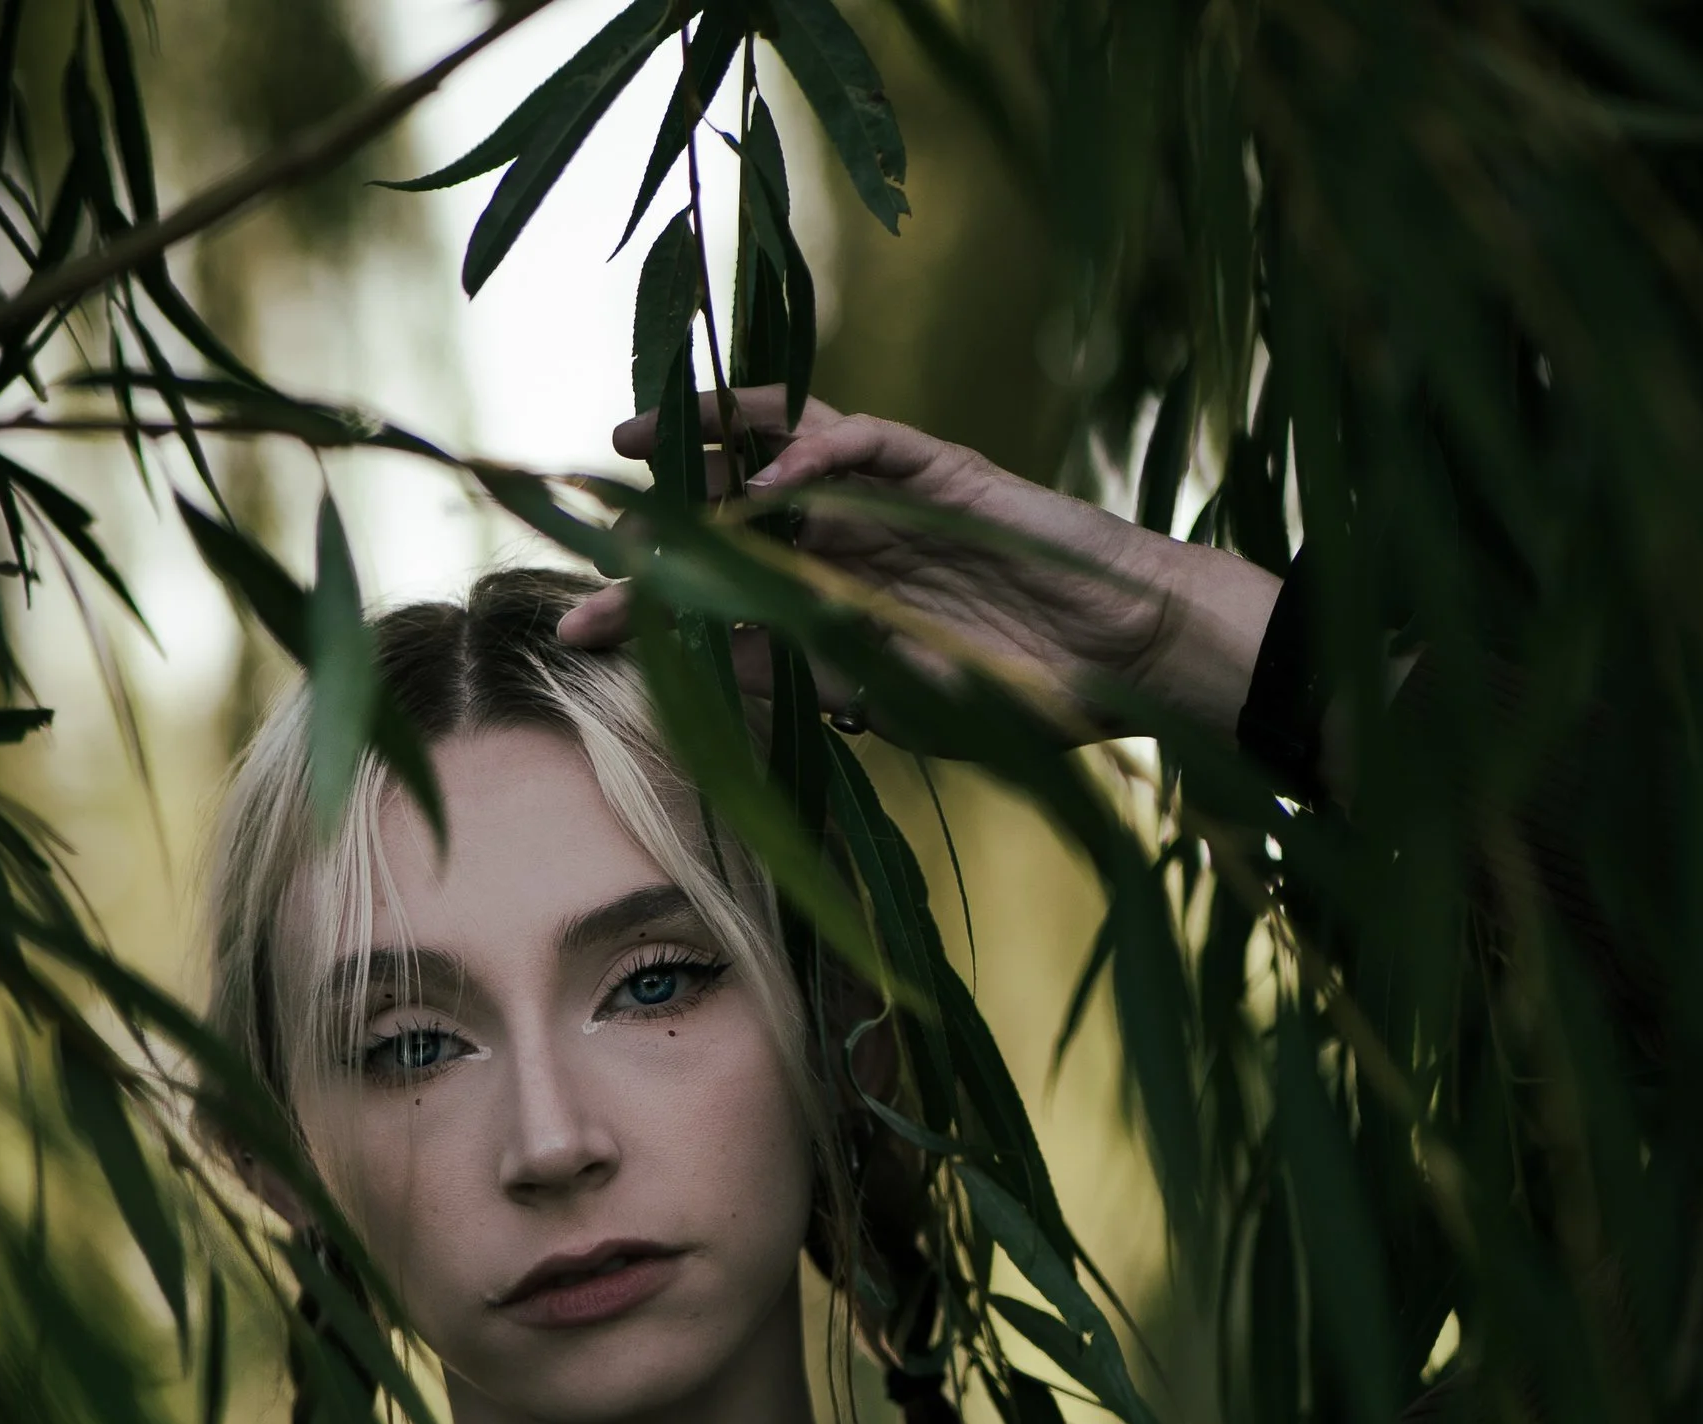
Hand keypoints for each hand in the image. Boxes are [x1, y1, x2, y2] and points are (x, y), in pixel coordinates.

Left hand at [555, 389, 1281, 745]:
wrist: (1123, 665)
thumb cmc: (1024, 698)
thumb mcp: (895, 706)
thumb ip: (810, 683)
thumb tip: (713, 676)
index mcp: (831, 607)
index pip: (720, 595)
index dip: (651, 608)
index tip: (579, 632)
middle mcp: (847, 544)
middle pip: (731, 511)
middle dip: (657, 516)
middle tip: (580, 518)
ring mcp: (890, 502)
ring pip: (781, 446)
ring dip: (710, 438)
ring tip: (639, 439)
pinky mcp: (941, 469)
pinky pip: (863, 441)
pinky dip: (811, 451)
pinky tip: (768, 481)